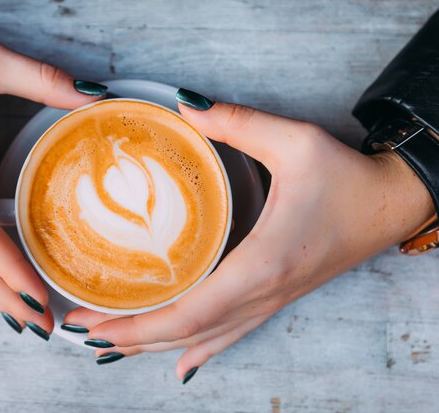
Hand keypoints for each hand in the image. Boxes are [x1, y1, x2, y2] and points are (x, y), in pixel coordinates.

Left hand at [64, 90, 434, 379]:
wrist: (392, 204)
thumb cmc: (348, 178)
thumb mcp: (296, 142)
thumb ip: (238, 124)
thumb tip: (187, 108)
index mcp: (262, 264)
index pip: (190, 311)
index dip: (137, 325)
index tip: (94, 323)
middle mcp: (262, 294)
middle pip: (186, 333)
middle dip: (130, 338)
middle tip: (82, 330)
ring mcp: (270, 301)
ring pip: (204, 340)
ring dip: (154, 346)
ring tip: (111, 347)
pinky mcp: (275, 296)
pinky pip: (231, 334)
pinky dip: (200, 351)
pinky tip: (179, 366)